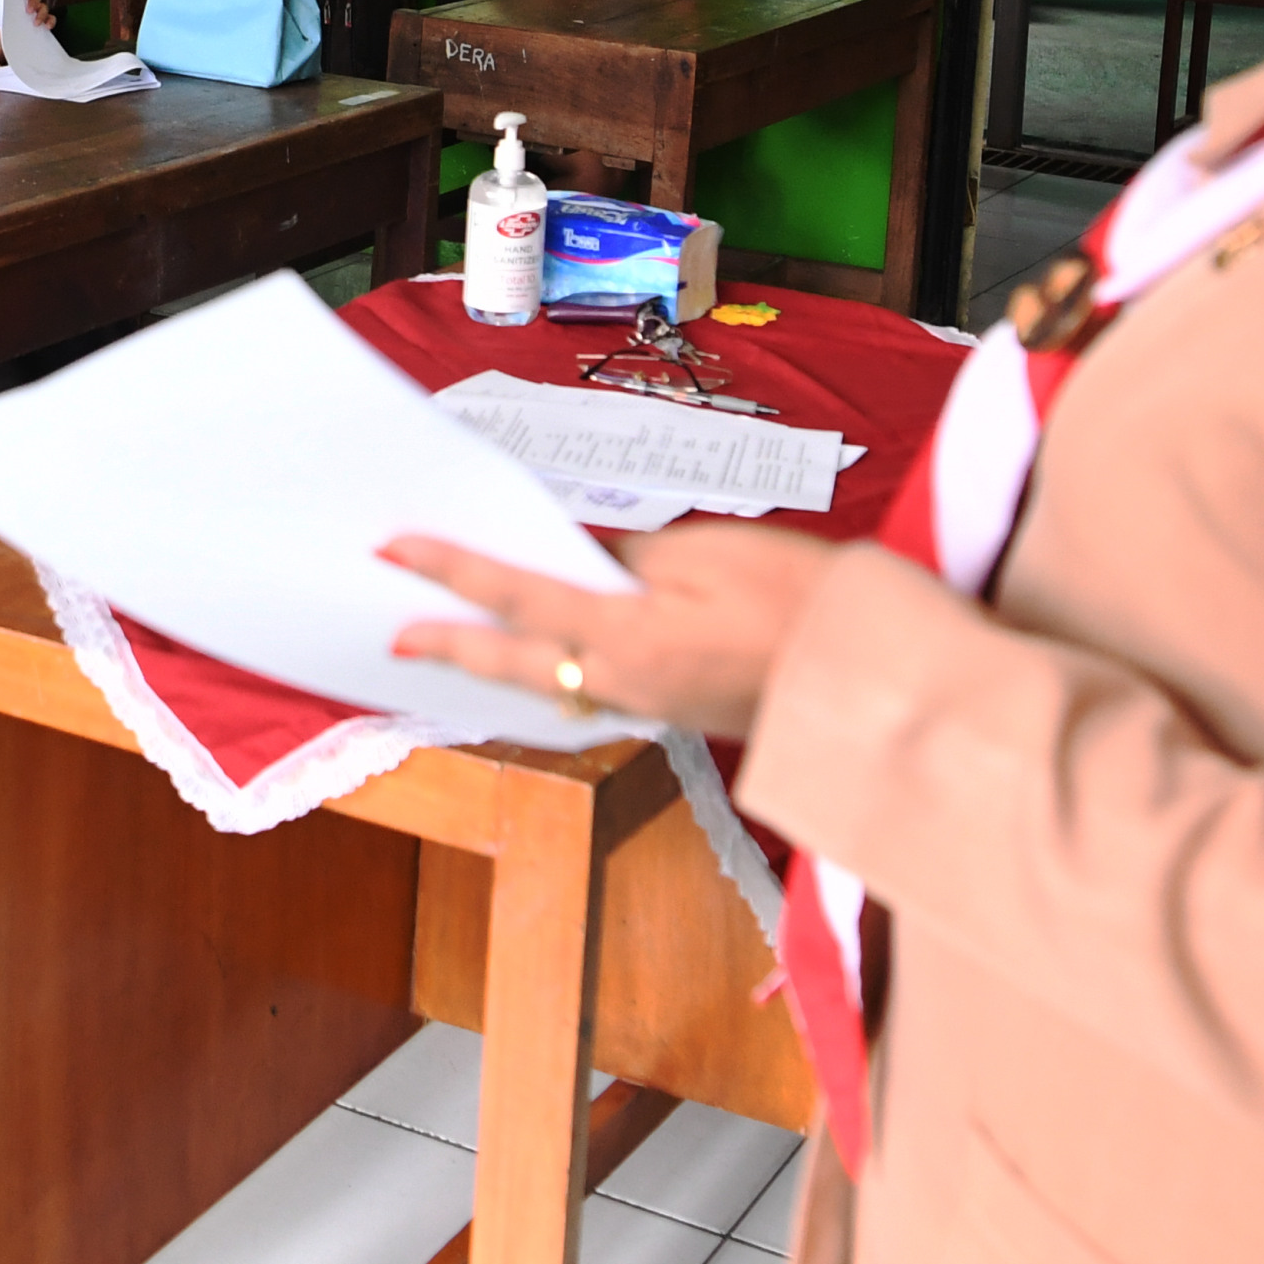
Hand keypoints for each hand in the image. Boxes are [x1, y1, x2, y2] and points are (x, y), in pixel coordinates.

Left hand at [382, 521, 836, 740]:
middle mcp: (623, 683)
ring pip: (546, 686)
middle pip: (512, 662)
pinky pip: (588, 694)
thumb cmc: (803, 604)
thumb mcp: (711, 552)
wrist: (871, 681)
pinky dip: (550, 675)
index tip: (395, 550)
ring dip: (495, 666)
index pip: (514, 594)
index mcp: (625, 635)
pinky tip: (539, 660)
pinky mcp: (673, 713)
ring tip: (450, 642)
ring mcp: (648, 706)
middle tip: (391, 634)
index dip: (448, 568)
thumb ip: (633, 557)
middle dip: (449, 644)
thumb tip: (586, 560)